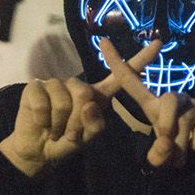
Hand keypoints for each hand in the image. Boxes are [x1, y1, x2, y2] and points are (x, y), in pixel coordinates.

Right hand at [0, 41, 162, 177]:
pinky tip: (41, 123)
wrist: (39, 150)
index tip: (158, 44)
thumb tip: (88, 104)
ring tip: (56, 130)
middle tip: (71, 134)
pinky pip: (42, 102)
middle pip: (85, 93)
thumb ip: (95, 125)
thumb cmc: (68, 141)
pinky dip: (43, 119)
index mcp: (98, 95)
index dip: (140, 60)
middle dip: (77, 121)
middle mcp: (79, 85)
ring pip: (63, 99)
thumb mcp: (89, 138)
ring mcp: (56, 83)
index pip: (122, 76)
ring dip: (60, 123)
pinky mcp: (36, 87)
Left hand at [97, 38, 194, 168]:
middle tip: (166, 146)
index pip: (131, 80)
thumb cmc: (176, 146)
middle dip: (167, 125)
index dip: (117, 62)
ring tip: (179, 158)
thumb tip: (166, 144)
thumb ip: (157, 154)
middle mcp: (173, 98)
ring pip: (186, 117)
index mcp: (152, 103)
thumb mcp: (161, 153)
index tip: (102, 41)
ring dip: (182, 142)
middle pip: (169, 100)